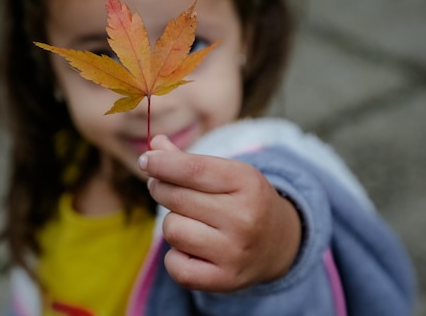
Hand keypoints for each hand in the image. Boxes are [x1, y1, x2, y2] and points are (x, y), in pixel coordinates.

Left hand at [138, 135, 301, 291]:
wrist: (280, 243)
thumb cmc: (243, 200)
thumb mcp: (227, 173)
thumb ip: (188, 160)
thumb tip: (153, 145)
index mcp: (246, 183)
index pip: (192, 168)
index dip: (161, 163)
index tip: (145, 160)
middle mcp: (244, 217)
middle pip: (174, 197)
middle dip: (163, 190)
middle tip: (169, 190)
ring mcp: (234, 251)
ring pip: (172, 229)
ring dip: (173, 224)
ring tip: (192, 223)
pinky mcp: (224, 280)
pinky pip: (174, 265)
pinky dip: (175, 257)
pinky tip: (192, 249)